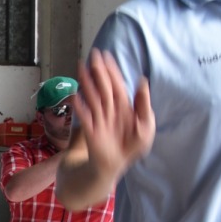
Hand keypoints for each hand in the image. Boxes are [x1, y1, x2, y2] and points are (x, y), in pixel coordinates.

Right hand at [74, 49, 155, 176]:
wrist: (114, 167)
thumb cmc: (129, 148)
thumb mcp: (145, 128)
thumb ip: (144, 106)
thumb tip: (142, 82)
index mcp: (123, 108)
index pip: (117, 85)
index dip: (112, 71)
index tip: (106, 56)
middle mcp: (110, 111)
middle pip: (104, 88)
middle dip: (99, 71)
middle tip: (94, 55)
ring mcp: (99, 120)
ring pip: (94, 98)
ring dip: (87, 82)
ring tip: (81, 67)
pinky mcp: (91, 132)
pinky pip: (84, 117)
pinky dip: (80, 108)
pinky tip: (75, 96)